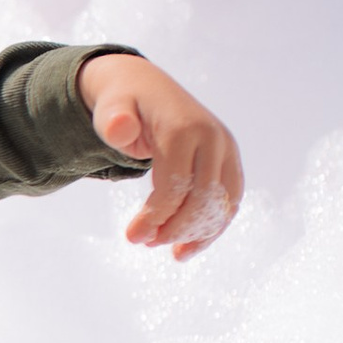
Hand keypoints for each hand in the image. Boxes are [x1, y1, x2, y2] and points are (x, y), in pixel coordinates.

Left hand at [77, 54, 243, 258]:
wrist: (148, 90)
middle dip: (175, 228)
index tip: (133, 237)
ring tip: (171, 252)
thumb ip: (113, 122)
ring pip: (223, 204)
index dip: (156, 216)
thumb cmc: (125, 105)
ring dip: (198, 234)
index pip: (176, 184)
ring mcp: (227, 151)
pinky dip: (212, 229)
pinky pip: (229, 203)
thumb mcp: (111, 109)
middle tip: (146, 243)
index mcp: (186, 128)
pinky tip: (188, 248)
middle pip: (203, 197)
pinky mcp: (231, 163)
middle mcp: (214, 139)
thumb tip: (120, 130)